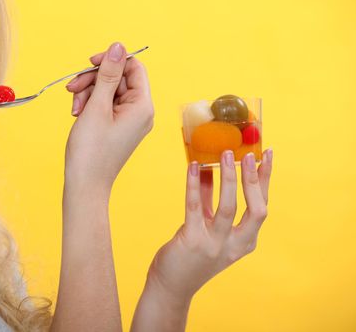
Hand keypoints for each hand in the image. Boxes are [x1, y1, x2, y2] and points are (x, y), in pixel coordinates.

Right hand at [64, 42, 153, 189]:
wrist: (85, 184)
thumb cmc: (91, 150)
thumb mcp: (97, 106)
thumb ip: (108, 74)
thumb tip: (118, 46)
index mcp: (142, 106)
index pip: (133, 67)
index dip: (111, 61)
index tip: (89, 63)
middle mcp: (140, 112)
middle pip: (119, 78)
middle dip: (93, 80)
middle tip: (72, 88)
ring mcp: (130, 121)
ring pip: (109, 91)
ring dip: (88, 93)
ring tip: (74, 108)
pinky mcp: (118, 127)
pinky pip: (106, 106)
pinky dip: (90, 105)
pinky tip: (78, 114)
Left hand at [147, 150, 272, 302]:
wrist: (172, 286)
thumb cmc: (190, 255)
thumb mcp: (207, 227)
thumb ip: (209, 199)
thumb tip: (207, 166)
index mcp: (245, 241)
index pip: (262, 205)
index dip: (265, 179)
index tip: (266, 155)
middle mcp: (235, 245)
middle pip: (255, 209)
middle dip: (253, 180)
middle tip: (248, 154)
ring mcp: (214, 245)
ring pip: (228, 208)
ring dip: (228, 178)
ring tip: (225, 153)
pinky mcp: (192, 241)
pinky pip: (195, 207)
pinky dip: (194, 184)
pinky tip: (192, 167)